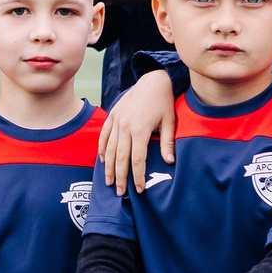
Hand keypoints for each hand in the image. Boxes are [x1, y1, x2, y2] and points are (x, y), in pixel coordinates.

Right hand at [100, 71, 177, 194]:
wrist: (152, 80)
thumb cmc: (164, 102)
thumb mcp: (169, 122)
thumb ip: (167, 143)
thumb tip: (169, 162)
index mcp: (140, 129)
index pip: (138, 159)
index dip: (138, 176)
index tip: (139, 189)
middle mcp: (125, 126)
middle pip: (120, 158)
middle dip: (120, 177)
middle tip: (119, 192)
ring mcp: (116, 120)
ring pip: (109, 149)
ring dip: (108, 167)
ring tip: (108, 182)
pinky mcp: (112, 115)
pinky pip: (104, 136)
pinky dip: (101, 149)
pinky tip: (102, 161)